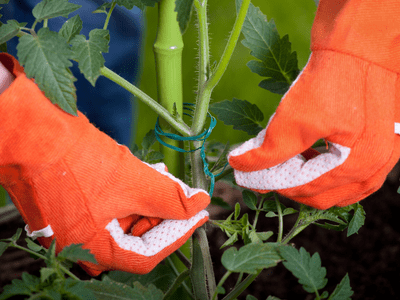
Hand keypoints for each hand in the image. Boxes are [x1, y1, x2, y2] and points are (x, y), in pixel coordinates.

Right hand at [0, 53, 209, 274]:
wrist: (29, 131)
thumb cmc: (76, 160)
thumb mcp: (133, 181)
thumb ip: (171, 197)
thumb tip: (200, 203)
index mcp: (93, 250)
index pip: (147, 254)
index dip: (178, 233)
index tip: (198, 216)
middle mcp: (81, 245)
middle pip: (136, 237)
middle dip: (163, 212)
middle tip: (182, 193)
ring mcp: (73, 226)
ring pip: (123, 219)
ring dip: (147, 199)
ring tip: (162, 176)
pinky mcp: (70, 205)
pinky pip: (108, 207)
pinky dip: (129, 193)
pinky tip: (141, 173)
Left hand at [228, 0, 399, 209]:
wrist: (359, 45)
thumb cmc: (332, 77)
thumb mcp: (295, 117)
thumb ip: (268, 151)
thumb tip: (240, 167)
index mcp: (360, 162)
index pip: (303, 187)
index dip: (269, 183)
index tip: (245, 177)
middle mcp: (376, 166)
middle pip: (320, 195)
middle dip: (286, 185)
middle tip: (262, 172)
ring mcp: (382, 157)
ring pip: (335, 190)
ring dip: (305, 181)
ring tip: (282, 164)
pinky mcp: (380, 145)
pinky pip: (349, 177)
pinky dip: (324, 174)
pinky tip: (307, 158)